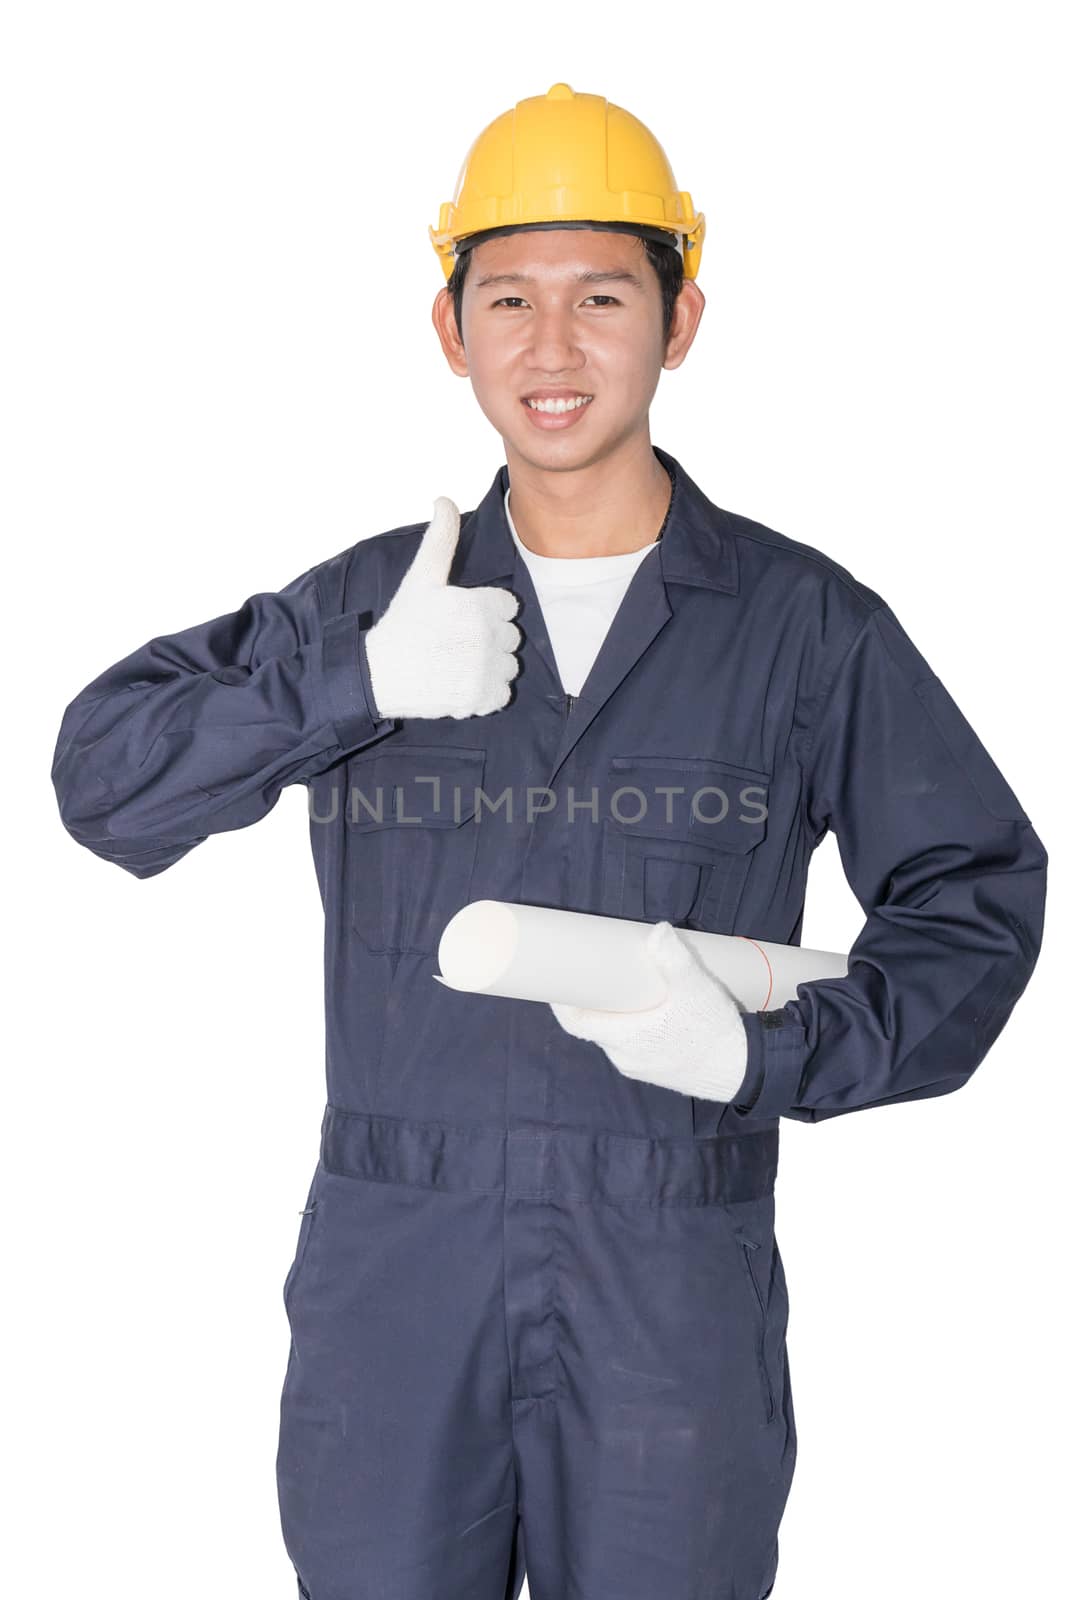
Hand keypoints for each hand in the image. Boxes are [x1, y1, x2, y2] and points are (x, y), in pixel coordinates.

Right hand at [364, 496, 521, 718]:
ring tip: (457, 664)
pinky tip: (460, 684)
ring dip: (490, 668)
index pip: (509, 607)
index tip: (460, 619)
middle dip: (489, 640)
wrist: (378, 675)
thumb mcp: (422, 576)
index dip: (485, 612)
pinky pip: (503, 695)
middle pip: (511, 638)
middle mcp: (487, 638)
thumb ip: (441, 538)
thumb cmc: (403, 623)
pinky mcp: (481, 700)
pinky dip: (487, 695)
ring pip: (509, 667)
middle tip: (455, 643)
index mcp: (480, 605)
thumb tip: (444, 499)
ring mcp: (485, 671)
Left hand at [549, 920, 749, 1101]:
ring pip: (616, 1035)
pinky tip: (650, 1010)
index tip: (558, 980)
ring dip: (616, 1012)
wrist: (745, 1070)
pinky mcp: (657, 1069)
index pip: (576, 1022)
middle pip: (596, 1025)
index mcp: (624, 1038)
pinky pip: (634, 1045)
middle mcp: (625, 1057)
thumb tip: (657, 931)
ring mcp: (641, 1066)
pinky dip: (634, 1025)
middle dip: (594, 999)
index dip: (562, 1001)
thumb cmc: (715, 1032)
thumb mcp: (696, 989)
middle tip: (599, 971)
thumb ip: (675, 959)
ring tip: (627, 986)